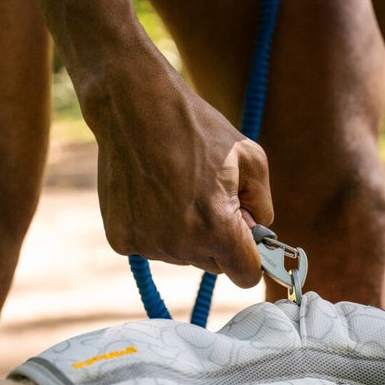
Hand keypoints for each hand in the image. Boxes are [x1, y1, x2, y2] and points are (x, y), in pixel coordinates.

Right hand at [90, 70, 273, 287]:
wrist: (134, 108)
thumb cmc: (196, 128)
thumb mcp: (251, 159)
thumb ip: (263, 206)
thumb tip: (257, 232)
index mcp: (217, 229)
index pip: (246, 276)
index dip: (251, 258)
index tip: (246, 240)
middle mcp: (181, 245)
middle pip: (214, 266)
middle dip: (218, 241)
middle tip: (208, 198)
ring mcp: (147, 244)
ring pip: (182, 255)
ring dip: (186, 233)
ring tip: (176, 189)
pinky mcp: (122, 239)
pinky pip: (152, 246)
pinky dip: (156, 228)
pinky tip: (152, 194)